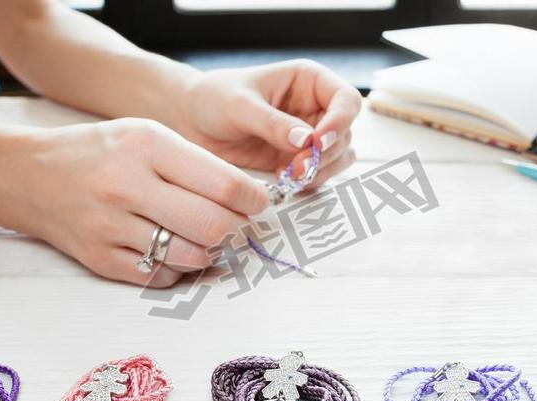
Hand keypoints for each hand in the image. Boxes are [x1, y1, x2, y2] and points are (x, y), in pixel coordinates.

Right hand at [0, 119, 268, 286]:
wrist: (27, 175)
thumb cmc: (100, 151)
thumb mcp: (147, 135)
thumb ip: (195, 162)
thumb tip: (246, 198)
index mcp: (147, 146)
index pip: (224, 183)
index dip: (253, 200)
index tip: (258, 203)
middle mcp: (128, 186)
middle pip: (213, 226)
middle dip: (237, 230)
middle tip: (238, 224)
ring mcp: (111, 227)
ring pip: (191, 257)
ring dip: (211, 252)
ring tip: (207, 238)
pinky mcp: (99, 260)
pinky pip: (161, 277)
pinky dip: (179, 268)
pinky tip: (176, 251)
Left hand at [174, 59, 360, 185]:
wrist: (190, 120)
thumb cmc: (213, 98)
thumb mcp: (239, 105)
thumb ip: (272, 123)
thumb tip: (306, 140)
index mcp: (308, 82)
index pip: (346, 100)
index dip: (341, 122)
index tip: (319, 142)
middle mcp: (314, 109)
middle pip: (345, 134)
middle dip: (327, 154)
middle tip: (298, 166)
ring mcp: (307, 137)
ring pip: (337, 158)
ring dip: (321, 171)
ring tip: (289, 176)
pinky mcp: (295, 160)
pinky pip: (318, 175)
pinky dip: (308, 182)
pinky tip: (284, 181)